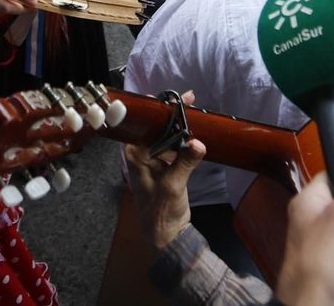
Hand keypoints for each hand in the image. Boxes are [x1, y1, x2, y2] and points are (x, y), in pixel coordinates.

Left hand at [122, 90, 203, 252]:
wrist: (166, 234)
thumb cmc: (161, 212)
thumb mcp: (174, 186)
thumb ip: (185, 163)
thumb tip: (198, 143)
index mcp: (135, 155)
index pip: (145, 124)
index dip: (159, 109)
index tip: (175, 98)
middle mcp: (141, 153)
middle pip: (156, 126)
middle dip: (172, 113)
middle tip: (190, 100)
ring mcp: (153, 159)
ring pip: (166, 134)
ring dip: (179, 124)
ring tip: (195, 110)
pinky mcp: (165, 165)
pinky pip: (174, 145)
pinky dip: (184, 137)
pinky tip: (195, 129)